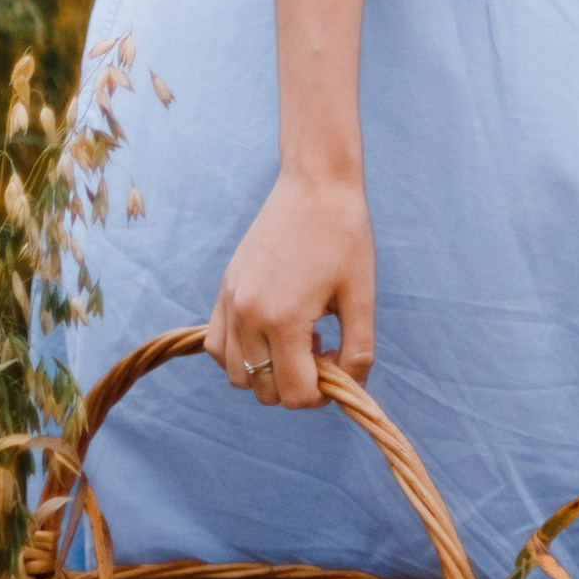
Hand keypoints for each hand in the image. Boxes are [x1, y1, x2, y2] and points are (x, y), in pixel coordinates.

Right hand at [206, 167, 375, 409]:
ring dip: (266, 371)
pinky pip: (216, 345)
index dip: (321, 394)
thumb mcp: (362, 297)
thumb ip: (358, 351)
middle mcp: (248, 315)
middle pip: (264, 390)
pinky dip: (238, 354)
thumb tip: (348, 387)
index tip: (337, 365)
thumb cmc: (345, 236)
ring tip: (295, 338)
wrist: (316, 184)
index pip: (294, 395)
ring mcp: (230, 301)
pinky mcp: (224, 288)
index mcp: (284, 320)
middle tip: (321, 348)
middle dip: (295, 383)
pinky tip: (268, 332)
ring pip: (235, 374)